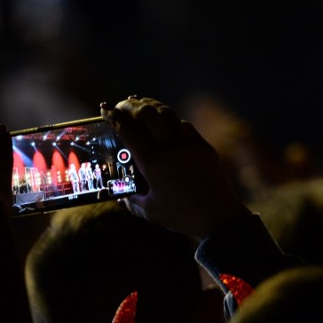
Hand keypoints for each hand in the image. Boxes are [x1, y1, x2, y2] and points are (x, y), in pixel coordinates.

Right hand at [101, 96, 250, 238]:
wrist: (218, 218)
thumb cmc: (181, 217)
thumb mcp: (149, 210)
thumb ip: (130, 201)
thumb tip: (118, 196)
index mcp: (152, 162)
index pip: (128, 129)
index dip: (113, 116)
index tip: (105, 109)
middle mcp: (170, 147)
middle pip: (146, 112)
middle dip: (130, 105)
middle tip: (121, 106)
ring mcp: (189, 144)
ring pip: (166, 113)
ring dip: (150, 105)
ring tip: (140, 105)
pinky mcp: (203, 146)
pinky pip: (183, 124)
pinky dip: (169, 119)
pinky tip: (164, 121)